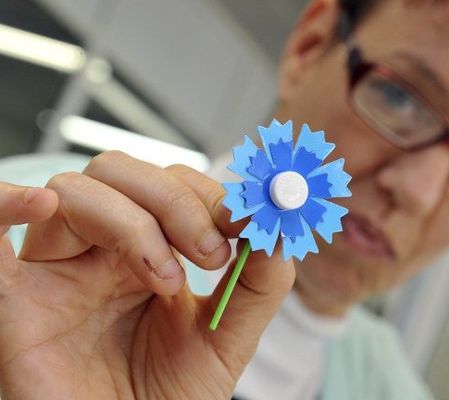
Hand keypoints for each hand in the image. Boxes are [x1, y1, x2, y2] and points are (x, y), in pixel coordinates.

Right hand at [0, 151, 294, 399]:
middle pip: (122, 173)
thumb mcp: (227, 340)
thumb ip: (259, 284)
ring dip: (132, 221)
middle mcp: (100, 252)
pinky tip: (39, 204)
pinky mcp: (13, 298)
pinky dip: (6, 202)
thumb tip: (278, 228)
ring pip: (77, 191)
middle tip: (211, 252)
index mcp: (149, 253)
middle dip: (176, 201)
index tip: (245, 224)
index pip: (171, 184)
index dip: (208, 194)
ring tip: (165, 279)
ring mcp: (56, 269)